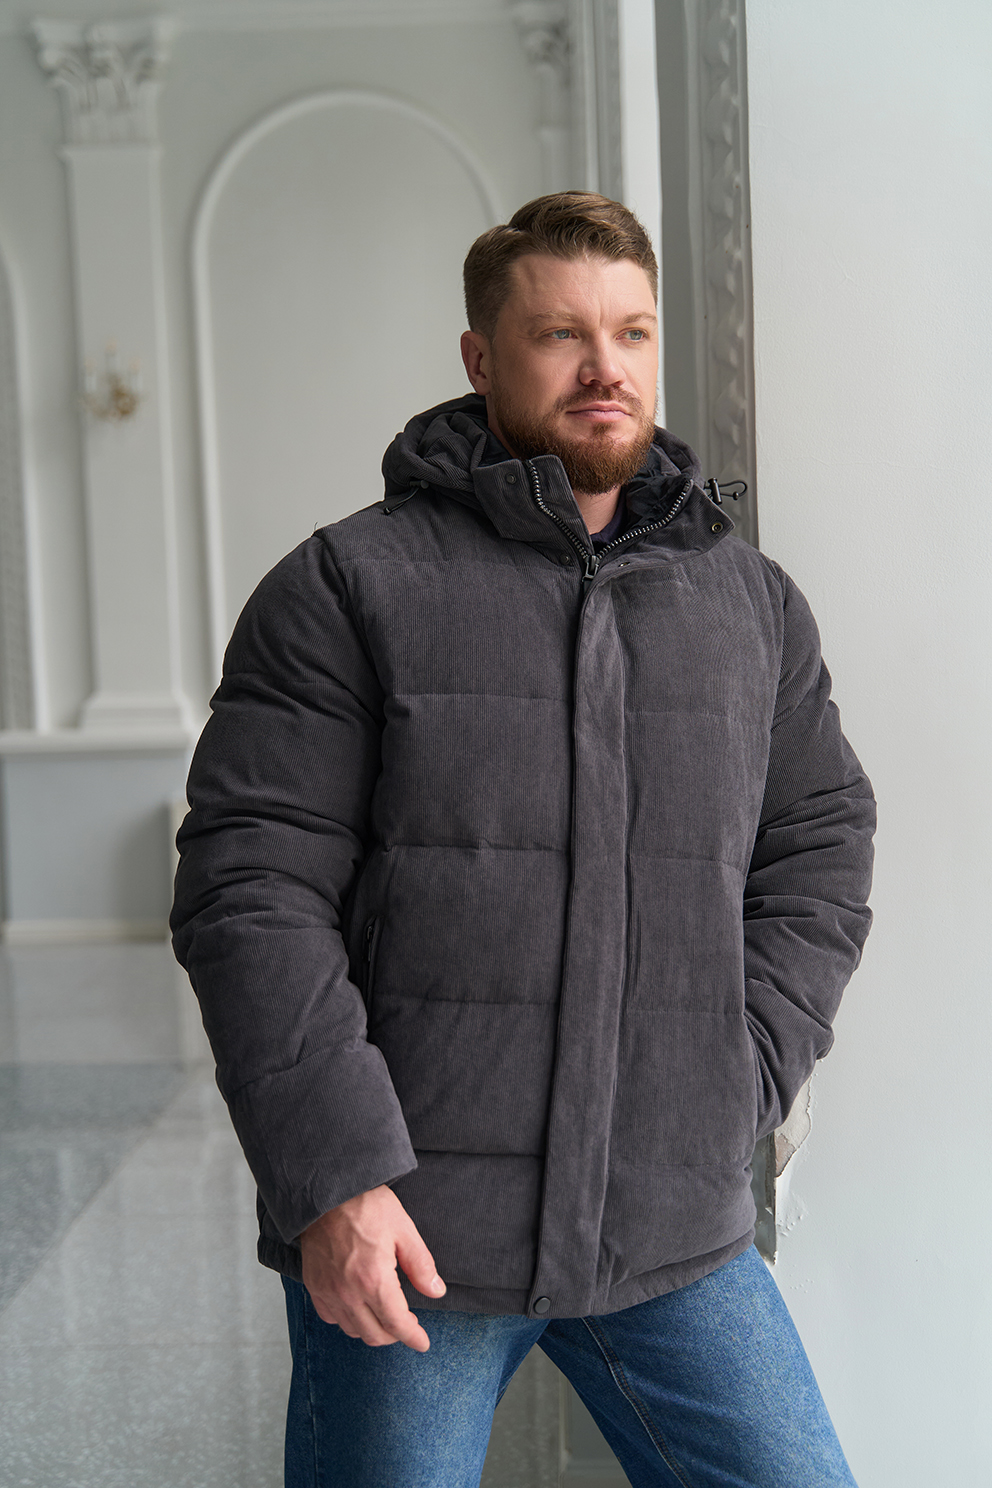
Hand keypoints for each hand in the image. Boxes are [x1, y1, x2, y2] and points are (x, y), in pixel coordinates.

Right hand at [299, 1185, 445, 1351]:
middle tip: (407, 1323)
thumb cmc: (366, 1206)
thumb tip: (436, 1291)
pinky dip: (347, 1319)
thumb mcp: (403, 1229)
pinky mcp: (313, 1286)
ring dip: (371, 1329)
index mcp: (374, 1280)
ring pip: (352, 1330)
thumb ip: (421, 1265)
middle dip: (395, 1334)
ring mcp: (327, 1291)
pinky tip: (357, 1305)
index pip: (397, 1324)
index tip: (423, 1342)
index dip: (413, 1337)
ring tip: (384, 1314)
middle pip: (375, 1335)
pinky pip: (331, 1317)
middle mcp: (348, 1293)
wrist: (326, 1191)